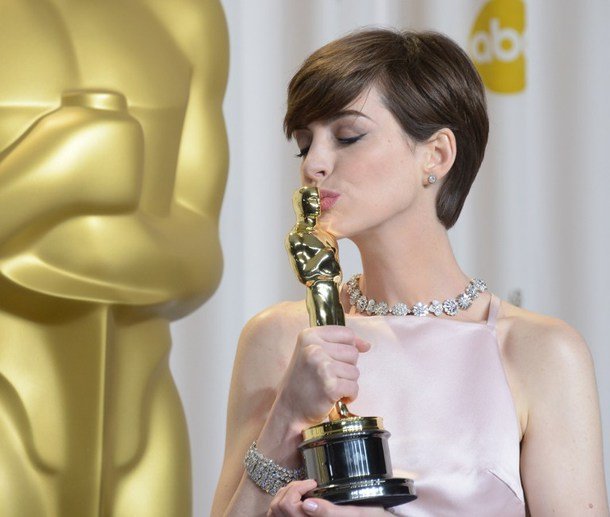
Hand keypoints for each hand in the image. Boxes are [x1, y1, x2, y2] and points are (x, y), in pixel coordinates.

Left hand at [268, 480, 389, 515]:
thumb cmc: (369, 516)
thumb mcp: (355, 514)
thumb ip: (329, 512)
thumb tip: (307, 503)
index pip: (287, 506)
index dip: (296, 489)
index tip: (313, 482)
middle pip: (277, 508)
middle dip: (290, 489)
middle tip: (309, 484)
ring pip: (274, 512)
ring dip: (284, 495)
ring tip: (302, 490)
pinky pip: (278, 516)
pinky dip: (282, 504)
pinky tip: (298, 498)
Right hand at [275, 326, 369, 425]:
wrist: (289, 409)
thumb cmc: (302, 382)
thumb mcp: (313, 354)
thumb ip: (338, 344)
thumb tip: (366, 345)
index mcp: (309, 336)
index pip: (347, 333)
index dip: (351, 347)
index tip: (341, 359)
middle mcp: (314, 348)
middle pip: (353, 352)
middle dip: (347, 367)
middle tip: (329, 376)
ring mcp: (322, 367)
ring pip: (355, 371)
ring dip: (347, 383)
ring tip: (329, 387)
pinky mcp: (330, 386)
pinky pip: (354, 387)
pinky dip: (349, 395)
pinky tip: (333, 397)